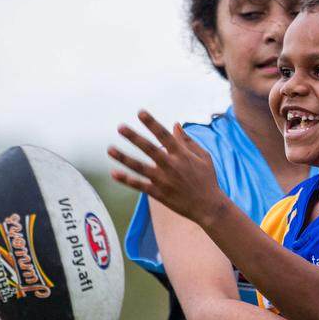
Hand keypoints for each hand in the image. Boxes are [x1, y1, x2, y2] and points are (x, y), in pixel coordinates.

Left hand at [108, 111, 226, 224]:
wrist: (209, 206)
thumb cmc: (207, 179)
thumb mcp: (203, 157)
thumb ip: (188, 141)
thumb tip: (175, 124)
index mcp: (182, 155)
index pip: (164, 135)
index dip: (152, 123)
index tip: (140, 113)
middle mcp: (171, 166)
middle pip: (149, 149)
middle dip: (134, 137)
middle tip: (120, 127)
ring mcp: (164, 180)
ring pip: (140, 167)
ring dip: (124, 158)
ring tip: (110, 149)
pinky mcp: (159, 194)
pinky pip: (139, 185)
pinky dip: (126, 180)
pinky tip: (113, 173)